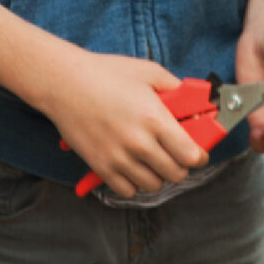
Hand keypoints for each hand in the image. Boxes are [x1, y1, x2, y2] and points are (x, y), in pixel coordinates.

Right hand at [40, 51, 207, 198]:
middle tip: (175, 153)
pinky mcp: (100, 167)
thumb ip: (176, 89)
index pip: (191, 156)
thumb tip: (195, 104)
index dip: (199, 156)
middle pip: (176, 174)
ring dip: (158, 174)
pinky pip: (128, 190)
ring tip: (152, 158)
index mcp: (155, 119)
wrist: (64, 83)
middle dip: (181, 165)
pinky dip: (134, 182)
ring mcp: (119, 158)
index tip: (198, 152)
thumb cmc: (106, 73)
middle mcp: (139, 144)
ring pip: (153, 185)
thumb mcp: (148, 72)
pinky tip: (133, 165)